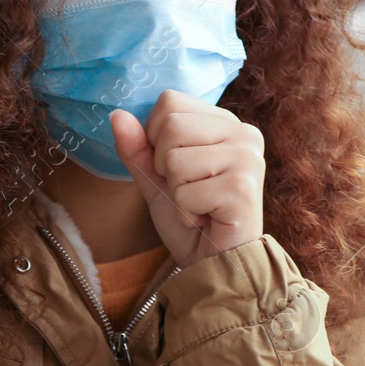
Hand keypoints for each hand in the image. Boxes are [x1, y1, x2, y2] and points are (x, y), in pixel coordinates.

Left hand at [109, 90, 264, 269]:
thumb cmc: (191, 220)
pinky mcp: (243, 188)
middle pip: (171, 126)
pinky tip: (206, 219)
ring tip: (199, 205)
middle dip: (165, 167)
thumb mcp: (156, 178)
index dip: (156, 137)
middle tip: (189, 190)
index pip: (170, 101)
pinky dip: (185, 213)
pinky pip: (185, 193)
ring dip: (176, 192)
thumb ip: (137, 147)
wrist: (214, 264)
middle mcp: (243, 134)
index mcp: (225, 123)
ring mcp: (247, 159)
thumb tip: (117, 115)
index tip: (176, 167)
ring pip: (175, 160)